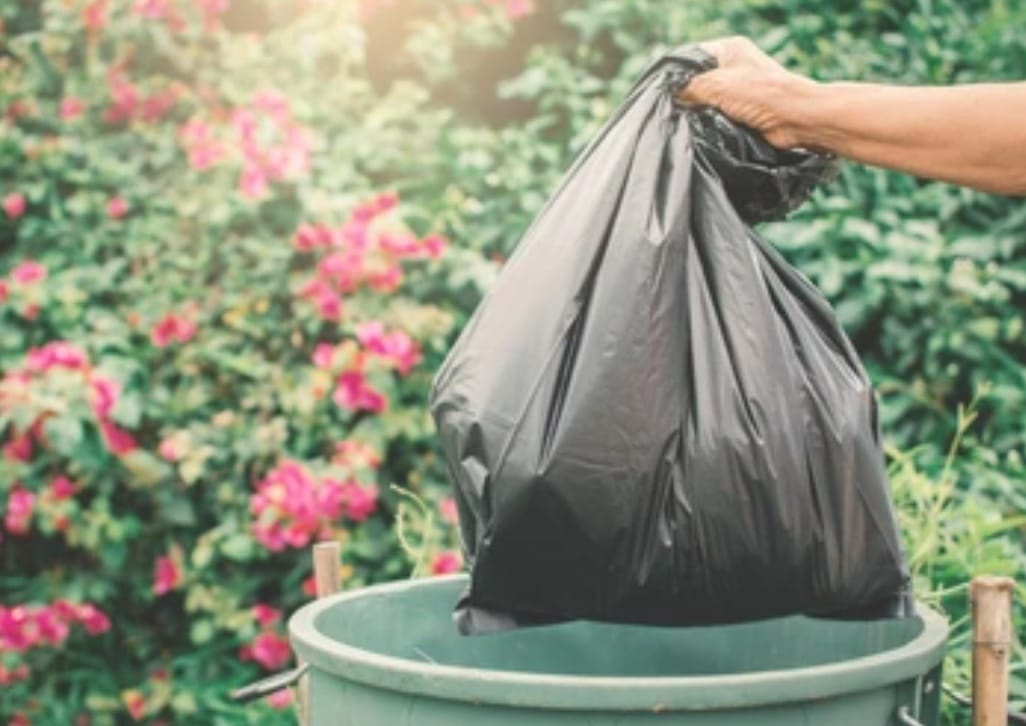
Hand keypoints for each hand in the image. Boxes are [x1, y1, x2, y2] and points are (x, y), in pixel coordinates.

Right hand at [678, 37, 814, 148]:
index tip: (661, 93)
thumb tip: (670, 99)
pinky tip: (701, 132)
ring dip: (698, 114)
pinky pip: (717, 118)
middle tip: (672, 111)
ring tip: (686, 123)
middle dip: (686, 98)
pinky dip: (710, 125)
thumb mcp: (715, 84)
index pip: (690, 57)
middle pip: (697, 82)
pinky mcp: (743, 113)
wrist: (796, 120)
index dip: (674, 75)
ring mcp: (739, 91)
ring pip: (706, 102)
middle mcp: (734, 67)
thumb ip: (687, 88)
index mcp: (729, 49)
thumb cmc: (760, 94)